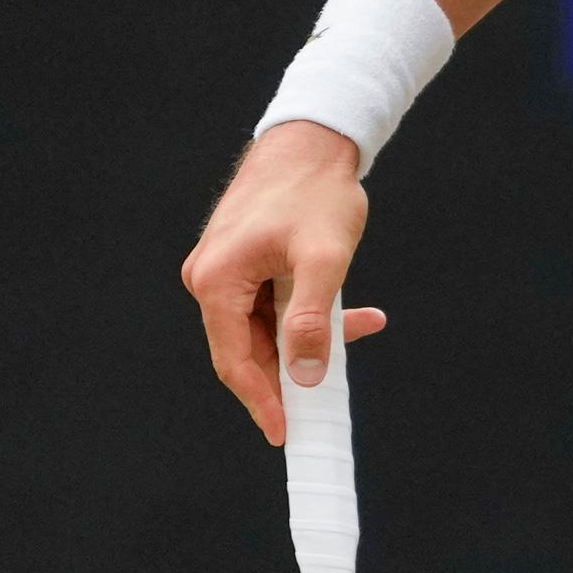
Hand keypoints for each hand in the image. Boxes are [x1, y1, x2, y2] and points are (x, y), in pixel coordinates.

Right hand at [182, 121, 388, 443]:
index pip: (234, 362)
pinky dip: (308, 312)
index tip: (286, 434)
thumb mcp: (324, 260)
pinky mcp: (242, 261)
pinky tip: (356, 311)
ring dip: (311, 336)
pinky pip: (271, 304)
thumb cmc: (317, 191)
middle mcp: (209, 277)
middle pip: (248, 348)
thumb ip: (313, 321)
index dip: (261, 402)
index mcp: (215, 281)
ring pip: (266, 327)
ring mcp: (224, 269)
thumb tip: (303, 378)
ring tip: (363, 325)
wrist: (313, 138)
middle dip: (295, 370)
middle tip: (332, 395)